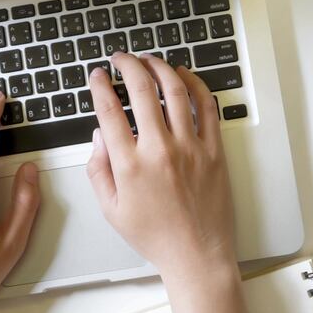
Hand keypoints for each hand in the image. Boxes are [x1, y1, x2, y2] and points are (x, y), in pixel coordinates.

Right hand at [87, 53, 235, 281]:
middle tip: (121, 58)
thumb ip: (98, 170)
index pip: (109, 111)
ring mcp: (190, 147)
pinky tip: (184, 76)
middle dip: (128, 65)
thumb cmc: (155, 236)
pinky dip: (195, 85)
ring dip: (160, 67)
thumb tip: (99, 136)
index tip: (98, 75)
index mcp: (130, 165)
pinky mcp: (213, 150)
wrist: (196, 254)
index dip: (100, 86)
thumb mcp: (112, 209)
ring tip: (149, 60)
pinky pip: (207, 107)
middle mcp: (160, 150)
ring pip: (175, 91)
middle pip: (142, 90)